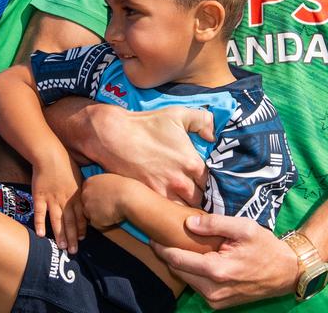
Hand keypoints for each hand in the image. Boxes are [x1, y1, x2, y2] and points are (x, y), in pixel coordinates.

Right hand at [32, 157, 85, 251]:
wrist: (49, 155)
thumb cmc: (65, 164)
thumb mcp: (79, 177)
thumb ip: (82, 190)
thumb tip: (89, 198)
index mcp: (76, 195)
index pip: (80, 216)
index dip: (81, 228)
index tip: (81, 239)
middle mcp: (66, 200)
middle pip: (70, 222)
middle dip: (72, 237)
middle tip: (73, 251)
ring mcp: (52, 199)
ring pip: (57, 220)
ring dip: (59, 235)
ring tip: (61, 247)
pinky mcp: (39, 197)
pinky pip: (40, 213)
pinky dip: (40, 223)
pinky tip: (40, 234)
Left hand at [79, 174, 126, 228]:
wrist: (130, 197)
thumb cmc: (125, 187)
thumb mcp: (110, 179)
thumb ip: (102, 184)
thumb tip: (102, 191)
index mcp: (89, 182)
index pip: (87, 192)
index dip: (96, 197)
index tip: (104, 199)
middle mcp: (85, 194)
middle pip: (86, 203)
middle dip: (95, 207)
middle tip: (108, 207)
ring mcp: (88, 207)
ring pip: (90, 214)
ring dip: (99, 216)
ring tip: (113, 212)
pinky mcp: (93, 219)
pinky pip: (97, 224)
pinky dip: (104, 224)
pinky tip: (113, 218)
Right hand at [92, 106, 212, 204]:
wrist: (114, 136)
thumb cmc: (146, 124)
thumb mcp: (178, 114)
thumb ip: (203, 121)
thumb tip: (212, 136)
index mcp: (193, 163)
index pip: (212, 183)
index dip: (210, 183)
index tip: (206, 182)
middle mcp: (182, 182)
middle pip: (200, 200)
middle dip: (200, 197)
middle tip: (196, 193)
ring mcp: (165, 193)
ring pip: (185, 211)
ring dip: (186, 207)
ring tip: (184, 202)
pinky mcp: (149, 198)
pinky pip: (166, 212)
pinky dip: (170, 211)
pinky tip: (169, 206)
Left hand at [152, 214, 297, 307]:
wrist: (286, 272)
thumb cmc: (266, 247)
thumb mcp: (244, 227)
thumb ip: (215, 223)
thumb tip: (189, 223)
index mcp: (217, 270)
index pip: (177, 260)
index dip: (162, 248)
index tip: (153, 236)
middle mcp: (213, 290)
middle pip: (178, 271)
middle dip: (169, 255)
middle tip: (163, 237)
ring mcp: (216, 300)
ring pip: (187, 280)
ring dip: (181, 265)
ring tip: (179, 246)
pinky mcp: (219, 304)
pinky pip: (198, 286)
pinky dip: (193, 273)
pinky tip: (196, 259)